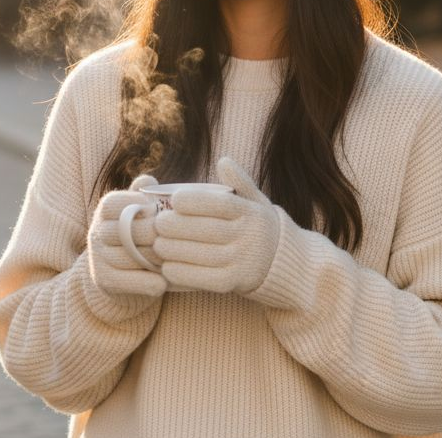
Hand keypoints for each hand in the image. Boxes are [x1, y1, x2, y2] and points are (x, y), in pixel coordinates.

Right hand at [87, 174, 167, 297]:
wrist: (120, 272)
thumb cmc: (139, 232)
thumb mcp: (140, 210)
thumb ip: (144, 194)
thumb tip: (148, 180)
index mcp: (106, 209)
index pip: (116, 203)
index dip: (138, 205)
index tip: (159, 211)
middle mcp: (97, 231)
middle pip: (126, 230)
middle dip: (154, 234)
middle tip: (178, 237)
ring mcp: (97, 256)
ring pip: (127, 257)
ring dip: (154, 260)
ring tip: (176, 261)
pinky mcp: (102, 279)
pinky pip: (125, 280)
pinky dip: (146, 282)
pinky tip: (163, 284)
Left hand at [152, 157, 280, 294]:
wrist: (284, 262)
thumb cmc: (259, 225)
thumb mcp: (256, 200)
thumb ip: (240, 181)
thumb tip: (223, 160)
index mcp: (250, 212)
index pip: (220, 204)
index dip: (195, 201)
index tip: (174, 199)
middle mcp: (248, 235)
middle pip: (207, 230)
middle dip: (177, 226)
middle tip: (158, 224)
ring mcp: (242, 260)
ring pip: (202, 255)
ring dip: (175, 250)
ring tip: (157, 244)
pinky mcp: (235, 282)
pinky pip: (205, 279)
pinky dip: (183, 273)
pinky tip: (167, 267)